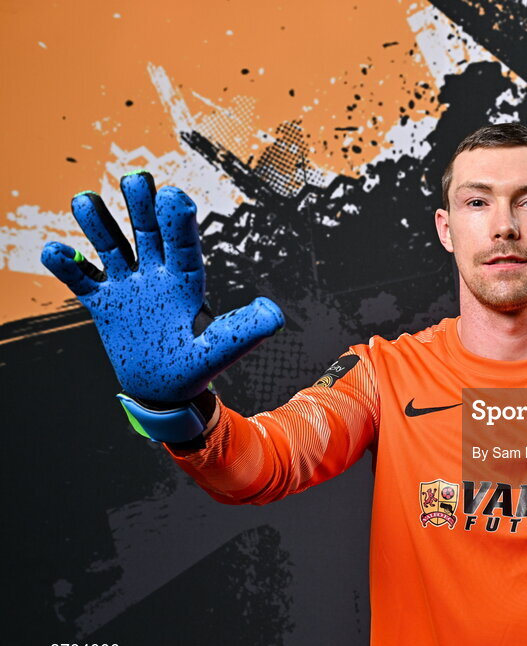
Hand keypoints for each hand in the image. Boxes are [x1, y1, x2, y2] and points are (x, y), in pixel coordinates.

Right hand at [39, 171, 283, 404]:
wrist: (166, 389)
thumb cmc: (197, 366)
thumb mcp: (223, 349)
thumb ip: (246, 330)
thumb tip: (273, 312)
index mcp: (187, 280)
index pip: (182, 244)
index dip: (177, 220)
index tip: (172, 196)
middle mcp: (157, 275)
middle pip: (147, 232)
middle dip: (140, 205)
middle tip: (135, 179)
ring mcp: (128, 286)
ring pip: (111, 246)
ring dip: (98, 223)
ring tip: (85, 201)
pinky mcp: (103, 303)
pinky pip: (81, 279)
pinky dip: (67, 265)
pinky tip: (56, 251)